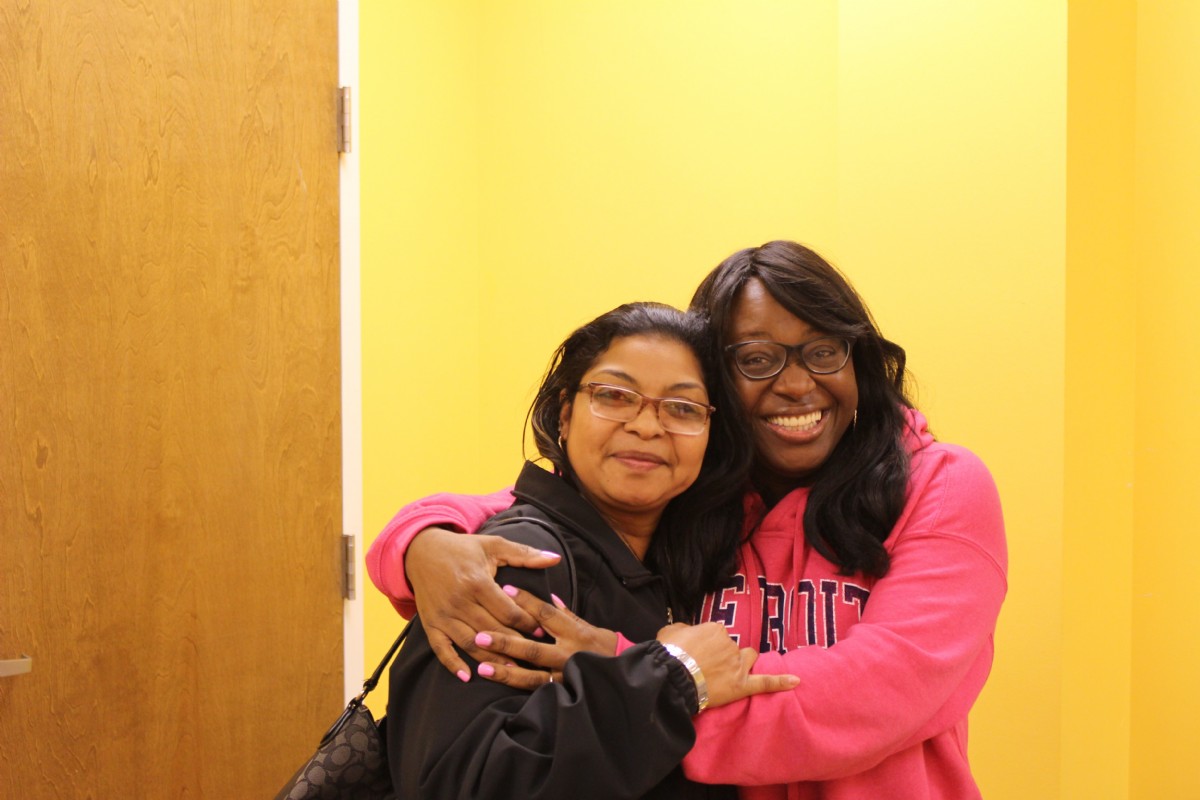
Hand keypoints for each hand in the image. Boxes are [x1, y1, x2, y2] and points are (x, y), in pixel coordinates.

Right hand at [406, 528, 561, 680]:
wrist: (421, 551)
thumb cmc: (462, 549)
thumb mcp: (493, 546)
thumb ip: (525, 554)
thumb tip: (555, 558)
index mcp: (477, 583)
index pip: (508, 612)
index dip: (528, 623)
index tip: (543, 631)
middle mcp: (459, 602)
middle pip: (492, 631)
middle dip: (515, 645)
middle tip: (534, 657)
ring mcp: (443, 615)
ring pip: (471, 644)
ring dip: (491, 659)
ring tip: (512, 670)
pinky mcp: (430, 624)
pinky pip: (441, 649)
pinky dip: (453, 664)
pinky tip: (467, 676)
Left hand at [471, 587, 618, 689]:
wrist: (625, 678)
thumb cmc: (605, 647)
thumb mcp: (589, 626)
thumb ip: (567, 615)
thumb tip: (550, 596)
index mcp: (576, 633)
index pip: (547, 614)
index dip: (526, 602)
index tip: (505, 589)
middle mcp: (569, 655)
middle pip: (533, 649)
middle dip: (505, 643)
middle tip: (481, 637)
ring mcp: (565, 678)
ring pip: (531, 677)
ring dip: (506, 672)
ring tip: (483, 669)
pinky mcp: (564, 694)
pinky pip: (538, 692)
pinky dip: (519, 689)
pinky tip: (502, 685)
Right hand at [656, 623, 799, 709]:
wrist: (672, 678)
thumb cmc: (669, 653)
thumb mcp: (670, 630)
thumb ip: (684, 627)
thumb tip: (688, 630)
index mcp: (716, 630)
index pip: (718, 634)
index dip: (708, 644)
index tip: (698, 652)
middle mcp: (730, 644)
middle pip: (732, 647)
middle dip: (723, 655)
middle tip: (706, 667)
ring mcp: (738, 665)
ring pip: (748, 659)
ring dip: (742, 663)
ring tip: (728, 673)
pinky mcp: (742, 685)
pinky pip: (765, 683)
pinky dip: (781, 682)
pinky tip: (796, 682)